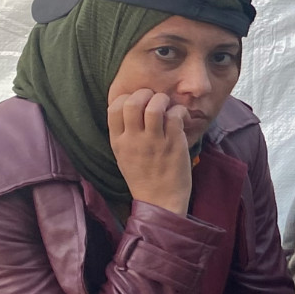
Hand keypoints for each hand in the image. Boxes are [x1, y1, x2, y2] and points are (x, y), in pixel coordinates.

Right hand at [108, 89, 191, 215]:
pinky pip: (175, 116)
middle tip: (154, 100)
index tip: (137, 102)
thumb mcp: (124, 155)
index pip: (114, 108)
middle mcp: (133, 140)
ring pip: (154, 107)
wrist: (160, 200)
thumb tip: (131, 107)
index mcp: (118, 141)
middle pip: (132, 103)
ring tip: (167, 106)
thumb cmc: (143, 176)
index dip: (127, 98)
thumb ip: (124, 133)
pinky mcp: (174, 143)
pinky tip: (180, 117)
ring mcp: (154, 142)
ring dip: (163, 100)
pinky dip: (179, 111)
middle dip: (145, 94)